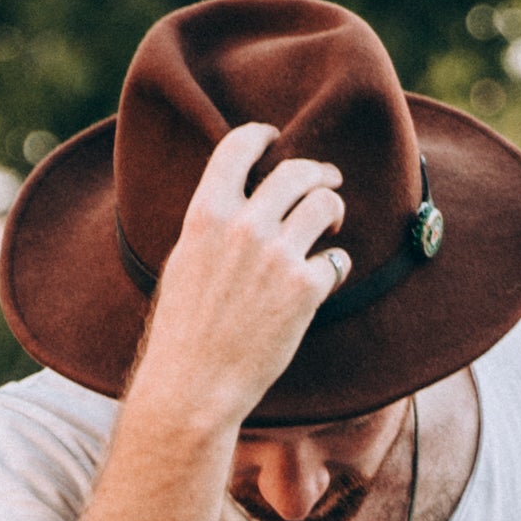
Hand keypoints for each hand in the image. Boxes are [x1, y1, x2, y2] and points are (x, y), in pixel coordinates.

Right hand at [126, 123, 347, 430]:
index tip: (275, 138)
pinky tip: (326, 277)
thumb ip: (211, 225)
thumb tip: (239, 200)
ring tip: (331, 226)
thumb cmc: (183, 330)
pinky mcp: (305, 288)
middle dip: (318, 172)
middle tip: (328, 180)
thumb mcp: (184, 261)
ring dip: (333, 210)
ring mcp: (277, 255)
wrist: (193, 385)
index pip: (238, 148)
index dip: (262, 135)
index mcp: (205, 213)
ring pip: (325, 205)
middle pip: (296, 172)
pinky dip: (335, 266)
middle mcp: (244, 226)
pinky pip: (336, 260)